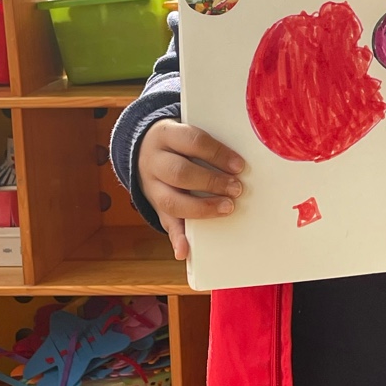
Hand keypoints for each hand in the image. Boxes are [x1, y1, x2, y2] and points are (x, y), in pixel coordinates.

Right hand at [136, 120, 245, 260]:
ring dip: (200, 209)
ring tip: (227, 208)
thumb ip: (209, 145)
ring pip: (170, 200)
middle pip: (180, 172)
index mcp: (166, 135)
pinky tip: (185, 251)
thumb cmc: (180, 144)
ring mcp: (151, 185)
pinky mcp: (155, 205)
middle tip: (237, 189)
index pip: (192, 141)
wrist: (144, 149)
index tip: (240, 166)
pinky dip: (176, 238)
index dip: (217, 154)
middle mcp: (155, 160)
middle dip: (211, 182)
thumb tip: (241, 161)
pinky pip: (164, 223)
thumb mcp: (187, 134)